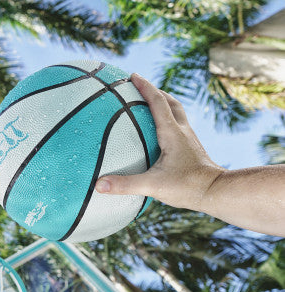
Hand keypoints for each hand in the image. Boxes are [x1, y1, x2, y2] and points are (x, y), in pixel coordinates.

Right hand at [95, 73, 223, 211]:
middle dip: (155, 91)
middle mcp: (182, 131)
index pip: (157, 102)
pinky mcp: (192, 149)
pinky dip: (167, 123)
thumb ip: (125, 185)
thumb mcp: (152, 186)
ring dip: (164, 105)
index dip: (145, 87)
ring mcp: (189, 140)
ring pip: (177, 114)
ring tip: (150, 105)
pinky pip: (178, 129)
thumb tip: (98, 185)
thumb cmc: (186, 187)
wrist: (216, 192)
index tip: (133, 76)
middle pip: (170, 102)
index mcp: (172, 133)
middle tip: (140, 87)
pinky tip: (159, 136)